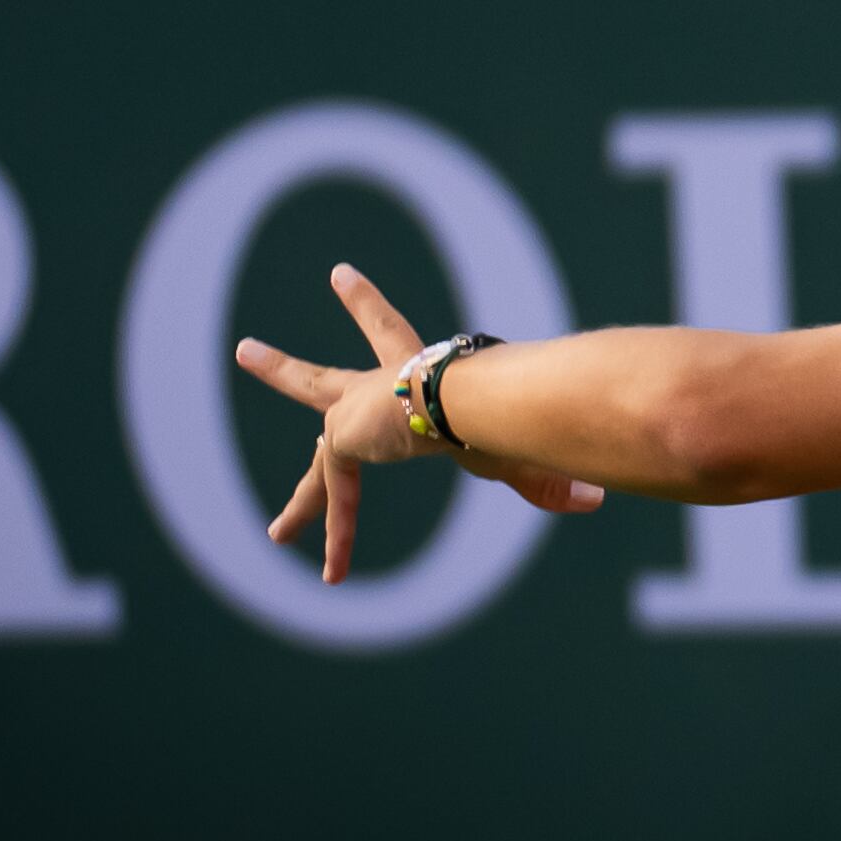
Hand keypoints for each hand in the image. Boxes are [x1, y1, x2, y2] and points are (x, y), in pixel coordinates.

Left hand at [235, 262, 605, 583]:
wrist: (471, 400)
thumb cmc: (500, 416)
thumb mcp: (511, 453)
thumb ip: (543, 481)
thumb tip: (597, 499)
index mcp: (419, 376)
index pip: (390, 335)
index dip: (365, 306)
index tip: (336, 272)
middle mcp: (378, 387)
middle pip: (321, 383)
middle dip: (284, 369)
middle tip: (244, 350)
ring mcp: (355, 410)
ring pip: (311, 442)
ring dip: (280, 465)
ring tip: (242, 475)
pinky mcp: (344, 436)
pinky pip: (337, 495)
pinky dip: (340, 535)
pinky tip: (332, 568)